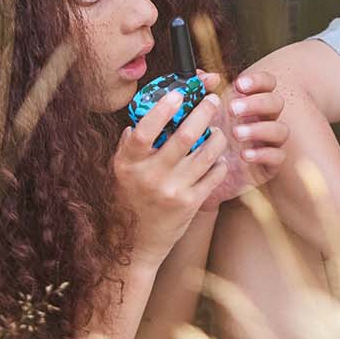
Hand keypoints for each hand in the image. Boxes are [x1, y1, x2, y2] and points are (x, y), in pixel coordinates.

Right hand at [113, 87, 227, 263]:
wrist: (134, 244)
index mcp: (128, 163)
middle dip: (203, 112)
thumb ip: (129, 145)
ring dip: (217, 136)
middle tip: (212, 100)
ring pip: (206, 153)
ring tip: (217, 130)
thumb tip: (142, 116)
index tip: (179, 94)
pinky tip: (218, 157)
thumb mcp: (119, 171)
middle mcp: (150, 176)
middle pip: (183, 136)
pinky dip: (220, 161)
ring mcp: (172, 190)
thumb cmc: (127, 200)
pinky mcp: (190, 204)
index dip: (162, 109)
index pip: (144, 130)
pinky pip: (214, 174)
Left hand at [203, 67, 288, 205]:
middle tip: (232, 108)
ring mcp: (268, 142)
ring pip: (281, 130)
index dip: (258, 80)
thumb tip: (200, 75)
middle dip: (256, 103)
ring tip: (236, 133)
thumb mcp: (197, 115)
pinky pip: (278, 156)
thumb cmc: (201, 140)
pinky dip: (264, 154)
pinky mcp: (268, 165)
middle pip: (276, 103)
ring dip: (260, 128)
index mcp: (250, 103)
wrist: (198, 176)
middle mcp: (263, 120)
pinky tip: (245, 155)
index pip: (267, 83)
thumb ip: (198, 92)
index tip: (238, 84)